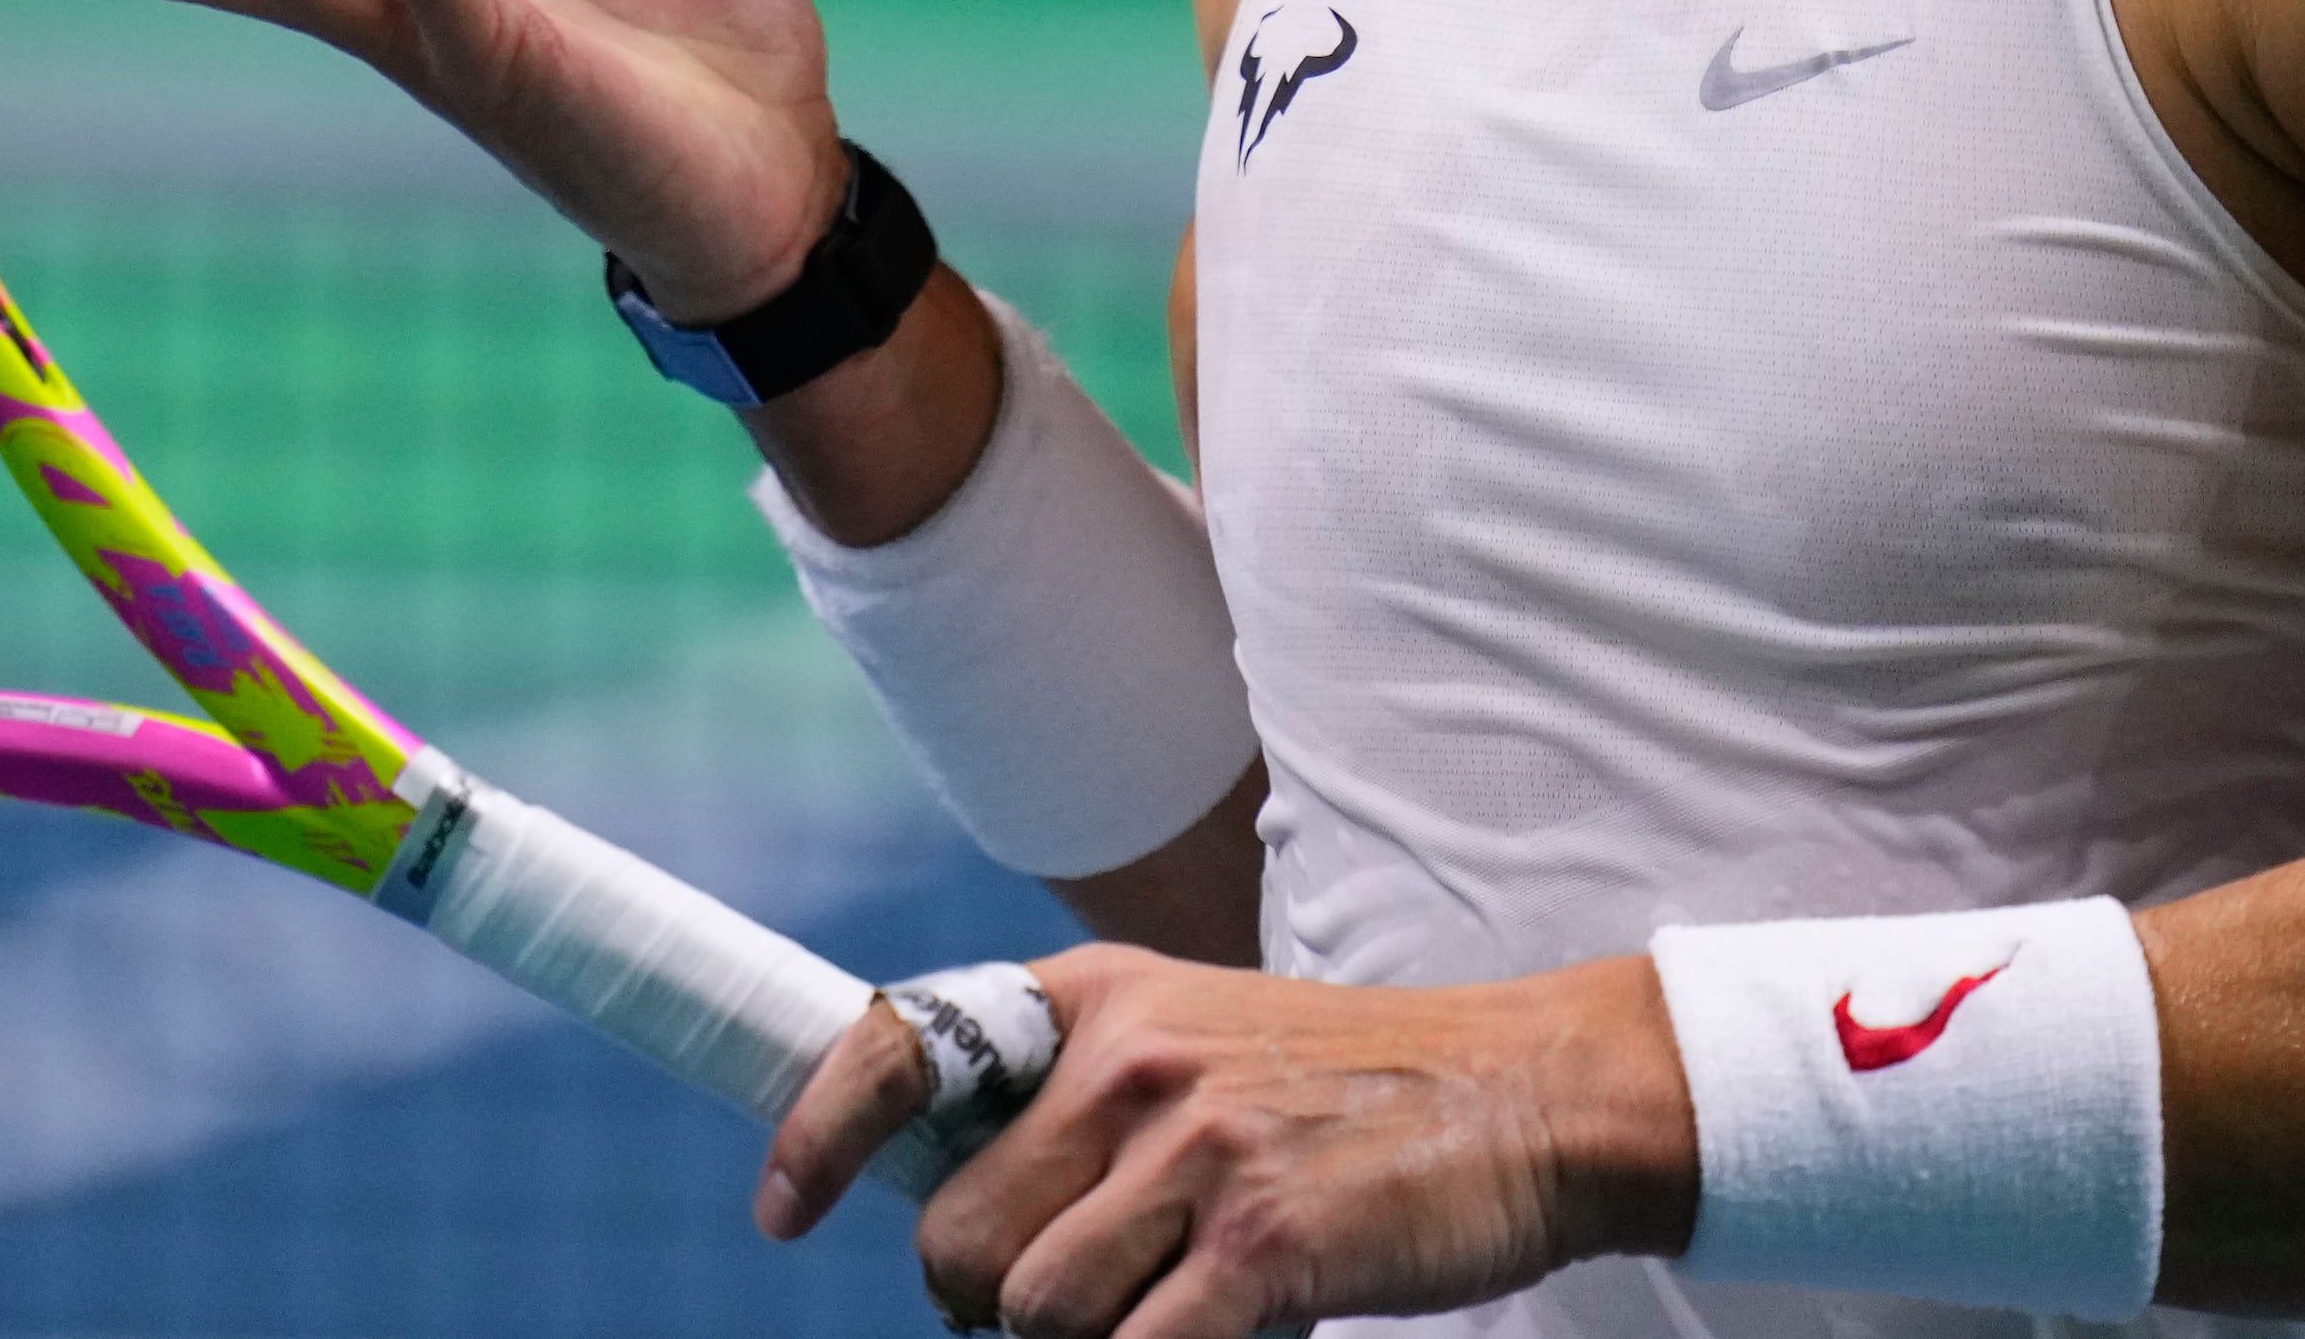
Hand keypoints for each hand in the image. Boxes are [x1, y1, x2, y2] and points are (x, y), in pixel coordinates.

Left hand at [756, 948, 1697, 1338]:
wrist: (1524, 1095)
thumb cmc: (1346, 1092)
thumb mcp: (1194, 1040)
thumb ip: (1080, 1101)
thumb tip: (959, 1215)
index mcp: (1097, 998)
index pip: (901, 1047)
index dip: (820, 1135)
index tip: (780, 1207)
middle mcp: (1129, 1060)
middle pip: (960, 1237)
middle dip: (984, 1303)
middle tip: (1053, 1311)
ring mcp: (1196, 1149)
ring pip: (1035, 1314)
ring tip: (1153, 1316)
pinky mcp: (1267, 1244)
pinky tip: (1208, 1336)